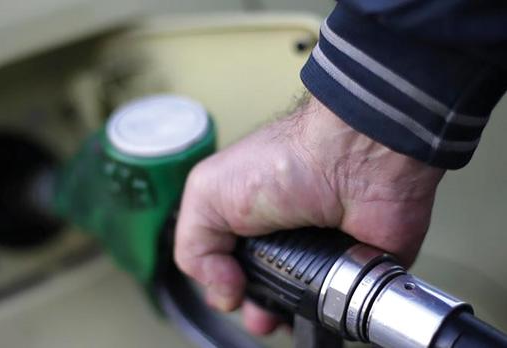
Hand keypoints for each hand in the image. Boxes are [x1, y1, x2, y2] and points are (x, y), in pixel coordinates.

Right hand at [173, 97, 444, 334]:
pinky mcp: (355, 266)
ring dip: (288, 316)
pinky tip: (318, 310)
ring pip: (300, 302)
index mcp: (246, 216)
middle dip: (256, 307)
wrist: (349, 159)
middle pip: (262, 288)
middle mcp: (283, 234)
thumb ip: (194, 243)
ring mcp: (320, 252)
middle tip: (258, 313)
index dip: (223, 284)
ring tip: (282, 318)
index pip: (227, 262)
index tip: (228, 292)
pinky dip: (331, 313)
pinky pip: (342, 303)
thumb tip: (220, 289)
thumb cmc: (285, 160)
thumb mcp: (207, 192)